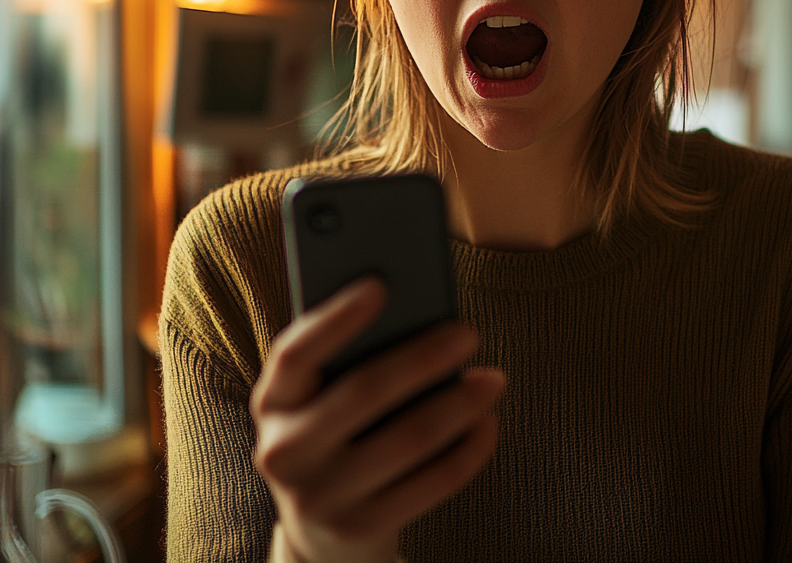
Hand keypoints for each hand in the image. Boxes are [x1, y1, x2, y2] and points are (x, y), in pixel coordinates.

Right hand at [251, 276, 504, 562]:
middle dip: (423, 357)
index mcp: (273, 401)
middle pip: (363, 392)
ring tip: (493, 379)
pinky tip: (487, 424)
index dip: (334, 319)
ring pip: (407, 439)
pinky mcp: (361, 528)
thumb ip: (349, 355)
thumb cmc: (336, 429)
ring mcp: (321, 496)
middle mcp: (285, 451)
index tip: (380, 285)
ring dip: (459, 404)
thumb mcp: (322, 394)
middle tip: (469, 333)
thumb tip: (416, 306)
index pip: (294, 353)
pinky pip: (429, 484)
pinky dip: (467, 451)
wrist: (323, 530)